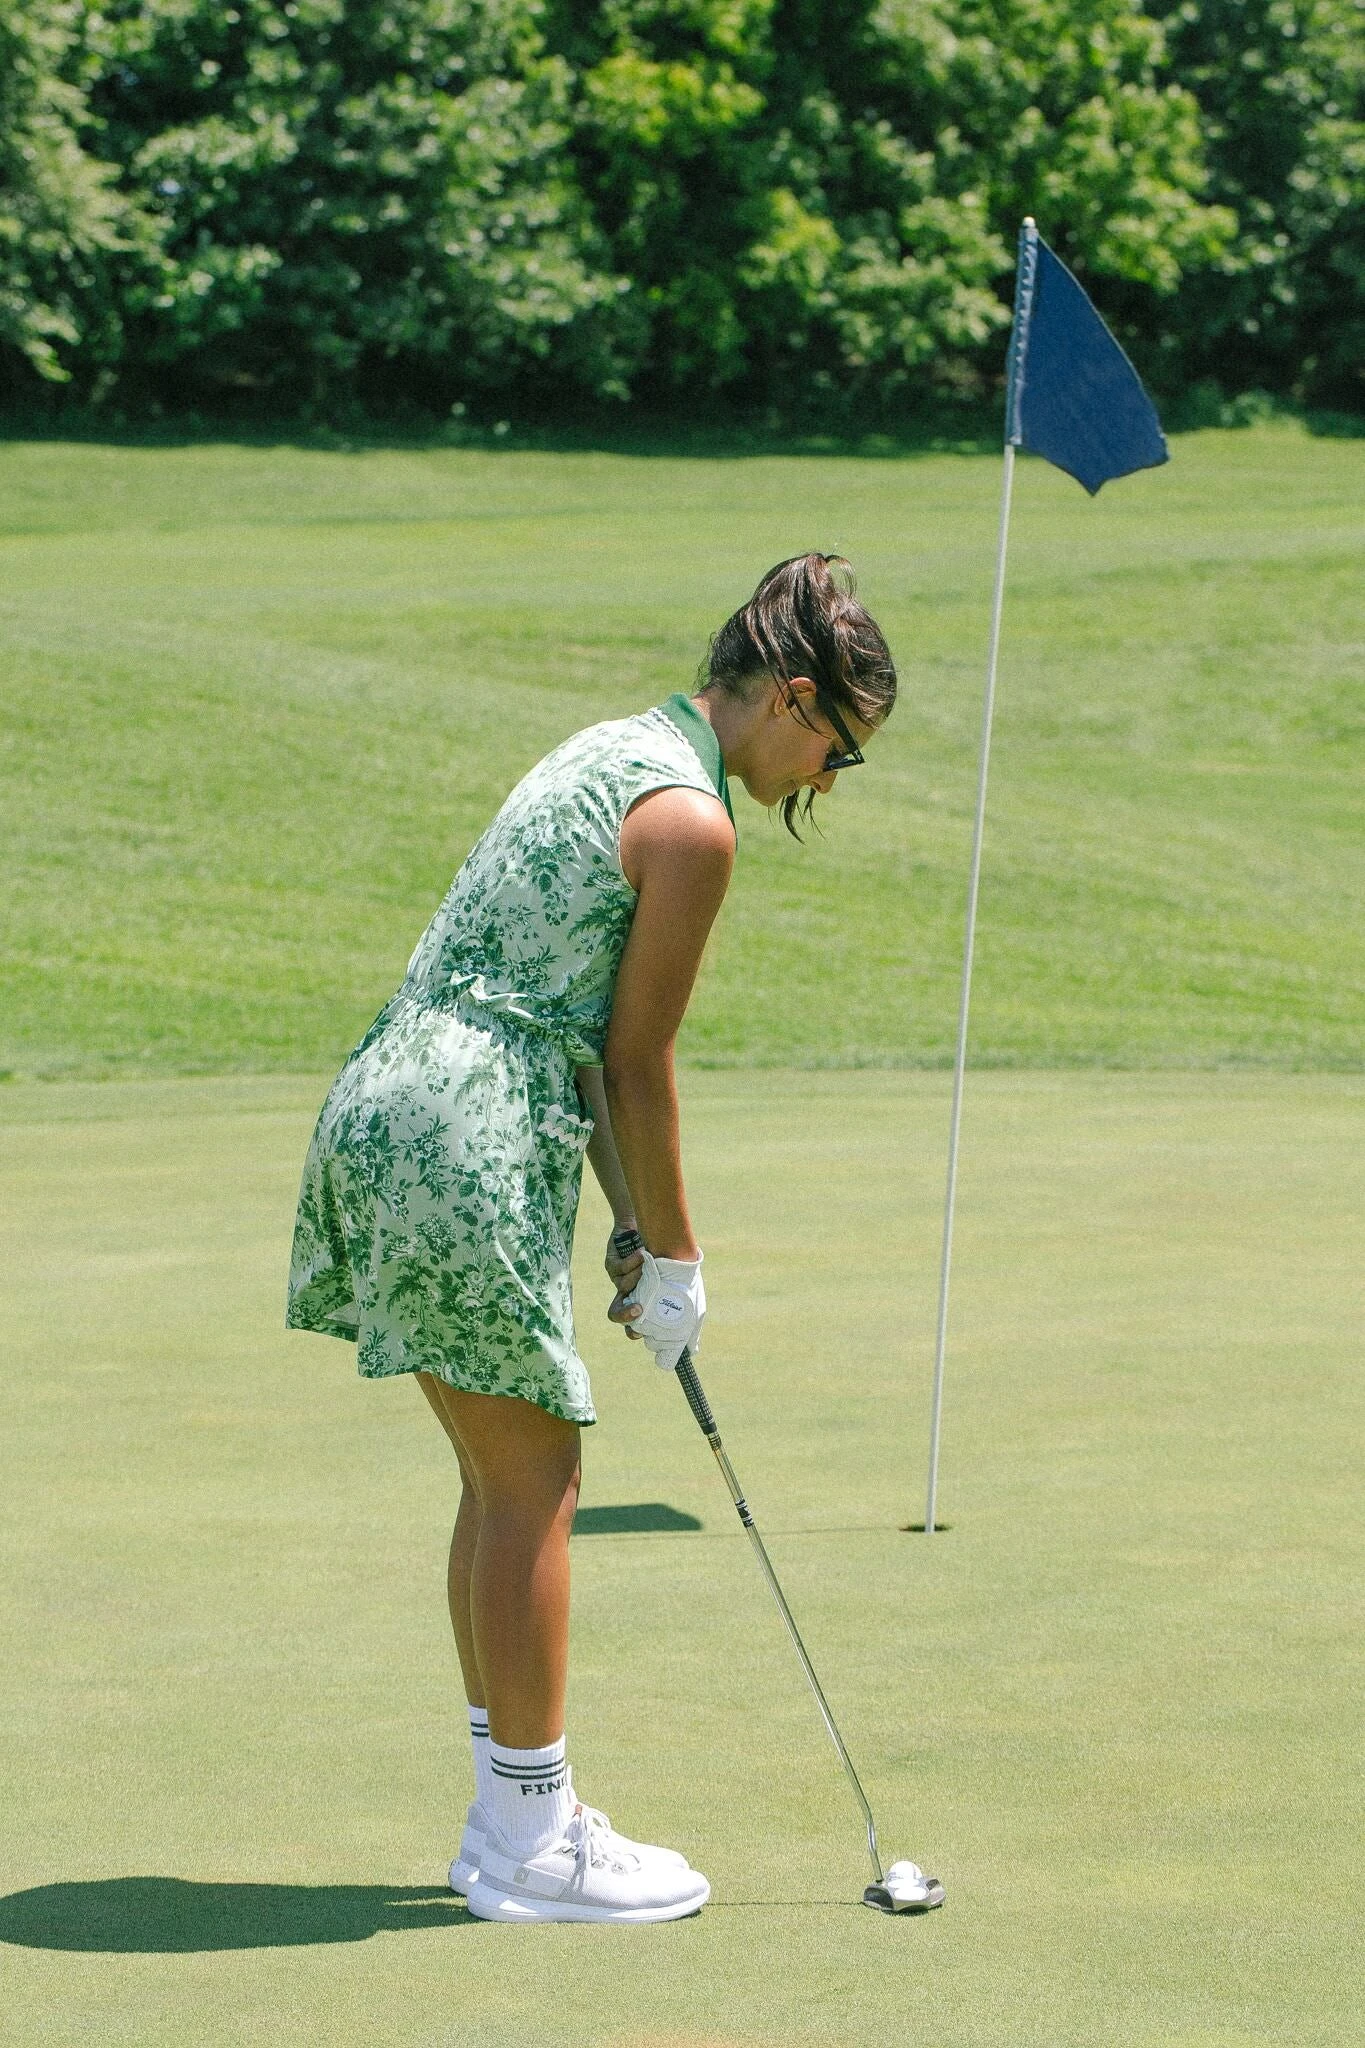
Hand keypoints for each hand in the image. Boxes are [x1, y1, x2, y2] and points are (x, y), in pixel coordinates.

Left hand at [620, 1249, 704, 1370]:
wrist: (661, 1230)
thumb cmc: (675, 1266)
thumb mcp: (688, 1295)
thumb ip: (689, 1321)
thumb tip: (693, 1351)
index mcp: (645, 1306)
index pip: (634, 1327)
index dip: (635, 1332)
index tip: (643, 1333)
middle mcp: (630, 1296)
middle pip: (616, 1314)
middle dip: (625, 1315)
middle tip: (639, 1308)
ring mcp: (620, 1281)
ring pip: (623, 1288)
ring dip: (638, 1277)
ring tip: (651, 1263)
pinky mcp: (612, 1265)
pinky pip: (619, 1270)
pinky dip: (632, 1262)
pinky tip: (643, 1253)